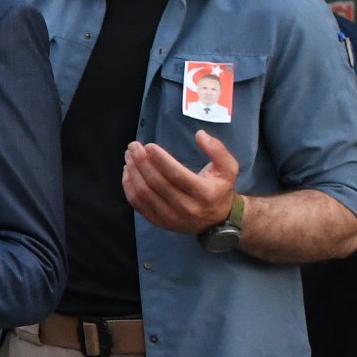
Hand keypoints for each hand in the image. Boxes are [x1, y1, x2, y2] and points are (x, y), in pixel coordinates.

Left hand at [121, 130, 241, 234]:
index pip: (177, 174)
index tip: (148, 146)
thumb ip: (217, 150)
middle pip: (157, 183)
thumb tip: (200, 134)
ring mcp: (171, 217)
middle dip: (142, 162)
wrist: (217, 221)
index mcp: (204, 193)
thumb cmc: (220, 189)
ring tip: (129, 156)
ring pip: (144, 193)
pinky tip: (128, 171)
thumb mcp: (228, 168)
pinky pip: (138, 204)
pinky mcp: (159, 222)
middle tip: (133, 146)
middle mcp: (186, 208)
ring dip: (133, 172)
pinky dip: (129, 187)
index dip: (160, 159)